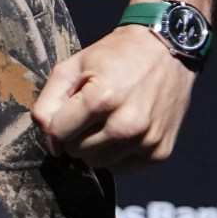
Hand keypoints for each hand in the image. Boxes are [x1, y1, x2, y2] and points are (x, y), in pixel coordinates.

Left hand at [32, 24, 197, 172]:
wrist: (167, 49)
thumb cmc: (117, 55)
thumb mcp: (74, 65)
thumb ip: (49, 102)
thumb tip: (49, 141)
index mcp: (102, 99)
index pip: (58, 134)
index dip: (57, 123)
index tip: (67, 112)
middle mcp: (126, 125)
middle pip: (77, 152)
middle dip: (76, 135)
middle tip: (91, 113)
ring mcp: (146, 141)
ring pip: (98, 163)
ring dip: (96, 146)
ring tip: (108, 120)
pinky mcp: (160, 152)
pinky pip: (122, 168)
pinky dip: (117, 154)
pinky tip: (125, 130)